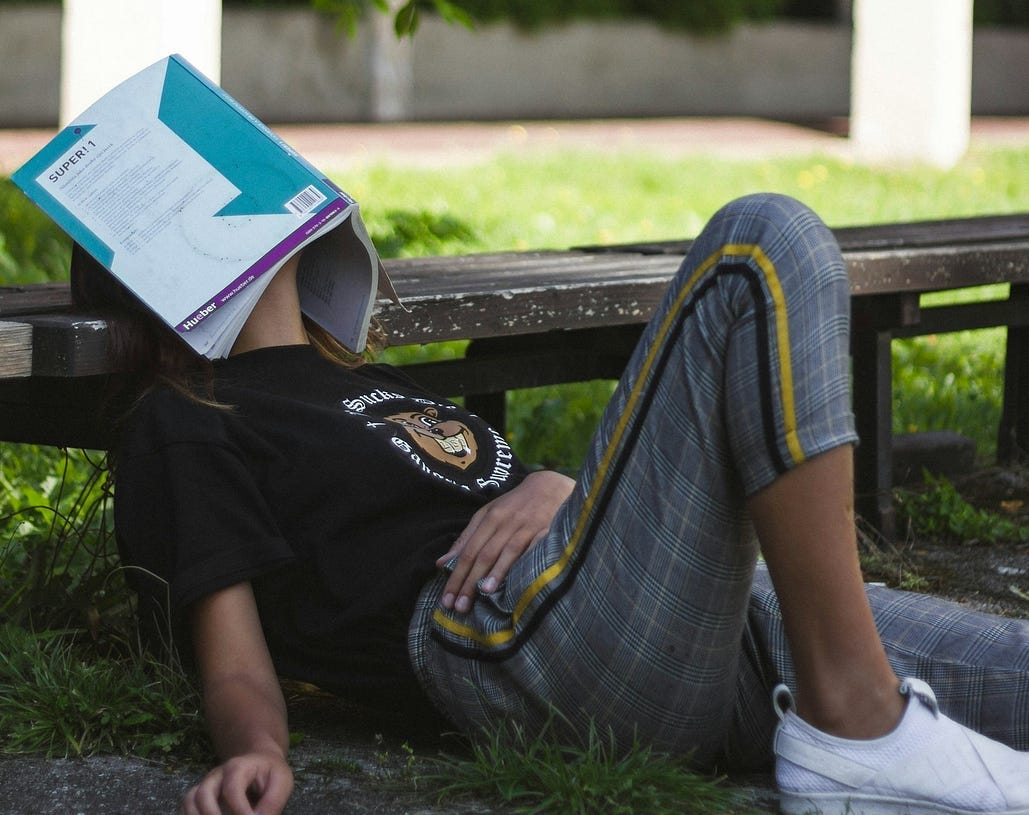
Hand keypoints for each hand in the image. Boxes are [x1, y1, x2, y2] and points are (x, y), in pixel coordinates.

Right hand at [179, 751, 293, 814]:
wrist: (260, 760)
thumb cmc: (271, 772)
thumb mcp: (282, 782)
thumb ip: (272, 803)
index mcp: (238, 767)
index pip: (232, 790)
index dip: (240, 810)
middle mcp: (217, 775)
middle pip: (203, 793)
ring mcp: (206, 785)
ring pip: (190, 800)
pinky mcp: (201, 796)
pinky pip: (187, 806)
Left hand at [437, 470, 574, 612]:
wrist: (550, 486)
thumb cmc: (514, 505)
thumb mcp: (487, 515)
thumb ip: (466, 539)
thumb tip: (441, 564)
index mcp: (489, 518)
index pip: (468, 551)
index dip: (456, 576)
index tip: (446, 600)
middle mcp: (506, 522)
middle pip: (484, 554)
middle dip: (470, 581)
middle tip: (459, 607)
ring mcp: (527, 526)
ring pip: (507, 551)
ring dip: (495, 572)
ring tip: (484, 594)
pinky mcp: (547, 530)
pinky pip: (534, 548)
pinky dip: (525, 563)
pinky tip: (520, 579)